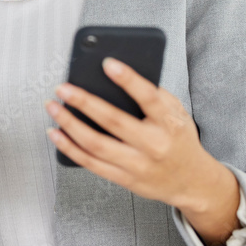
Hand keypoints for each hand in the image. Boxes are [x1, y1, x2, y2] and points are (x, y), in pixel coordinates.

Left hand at [44, 58, 240, 245]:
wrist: (192, 182)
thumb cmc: (179, 139)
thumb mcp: (177, 112)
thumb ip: (154, 96)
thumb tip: (116, 75)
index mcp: (170, 123)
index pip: (149, 98)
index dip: (128, 80)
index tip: (107, 63)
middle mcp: (154, 145)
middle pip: (114, 122)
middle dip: (84, 102)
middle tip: (63, 87)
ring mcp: (138, 165)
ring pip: (96, 144)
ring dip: (69, 124)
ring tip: (52, 107)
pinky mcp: (124, 179)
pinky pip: (91, 163)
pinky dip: (69, 148)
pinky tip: (55, 133)